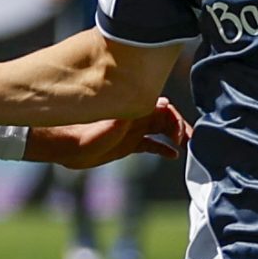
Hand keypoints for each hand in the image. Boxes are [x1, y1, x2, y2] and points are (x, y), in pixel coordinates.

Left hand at [27, 98, 189, 169]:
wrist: (66, 145)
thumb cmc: (84, 132)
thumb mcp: (111, 122)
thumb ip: (134, 113)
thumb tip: (162, 103)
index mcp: (134, 107)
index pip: (165, 109)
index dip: (176, 121)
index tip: (180, 136)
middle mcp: (136, 115)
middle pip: (166, 118)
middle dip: (180, 128)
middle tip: (191, 142)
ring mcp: (132, 129)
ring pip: (161, 130)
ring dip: (175, 136)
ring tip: (188, 146)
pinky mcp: (128, 143)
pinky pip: (151, 144)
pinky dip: (163, 148)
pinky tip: (173, 155)